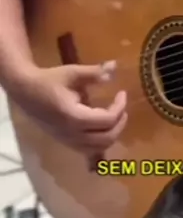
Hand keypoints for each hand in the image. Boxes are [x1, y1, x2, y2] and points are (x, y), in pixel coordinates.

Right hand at [9, 61, 127, 151]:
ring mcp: (68, 141)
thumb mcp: (72, 73)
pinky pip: (88, 150)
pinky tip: (103, 128)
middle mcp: (72, 134)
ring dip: (112, 134)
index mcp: (74, 117)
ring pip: (99, 148)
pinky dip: (101, 142)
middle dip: (119, 124)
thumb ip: (94, 73)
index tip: (122, 93)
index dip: (119, 107)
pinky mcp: (65, 142)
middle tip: (122, 108)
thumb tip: (114, 67)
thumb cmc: (48, 80)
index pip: (106, 120)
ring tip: (115, 118)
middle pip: (106, 138)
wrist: (25, 92)